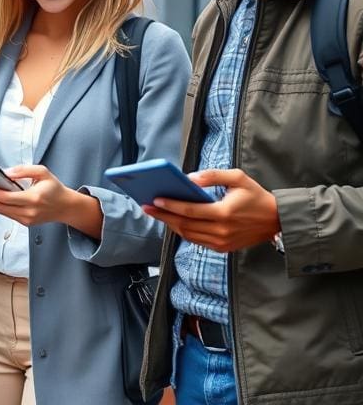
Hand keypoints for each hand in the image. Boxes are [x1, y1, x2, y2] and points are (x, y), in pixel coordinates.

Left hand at [0, 164, 71, 226]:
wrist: (66, 207)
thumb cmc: (55, 188)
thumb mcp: (42, 172)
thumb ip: (24, 170)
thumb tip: (6, 173)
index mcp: (33, 199)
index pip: (5, 197)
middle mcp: (28, 212)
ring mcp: (26, 220)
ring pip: (1, 212)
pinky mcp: (25, 222)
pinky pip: (6, 214)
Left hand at [142, 168, 279, 252]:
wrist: (277, 220)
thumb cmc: (256, 196)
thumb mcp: (237, 178)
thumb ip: (212, 175)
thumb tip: (188, 179)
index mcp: (224, 213)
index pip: (190, 211)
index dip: (170, 205)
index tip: (154, 200)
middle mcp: (221, 231)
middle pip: (184, 225)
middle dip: (163, 215)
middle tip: (146, 207)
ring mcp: (221, 242)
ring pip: (188, 235)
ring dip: (170, 224)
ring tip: (156, 213)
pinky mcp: (222, 248)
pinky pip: (197, 240)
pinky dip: (183, 231)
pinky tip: (173, 221)